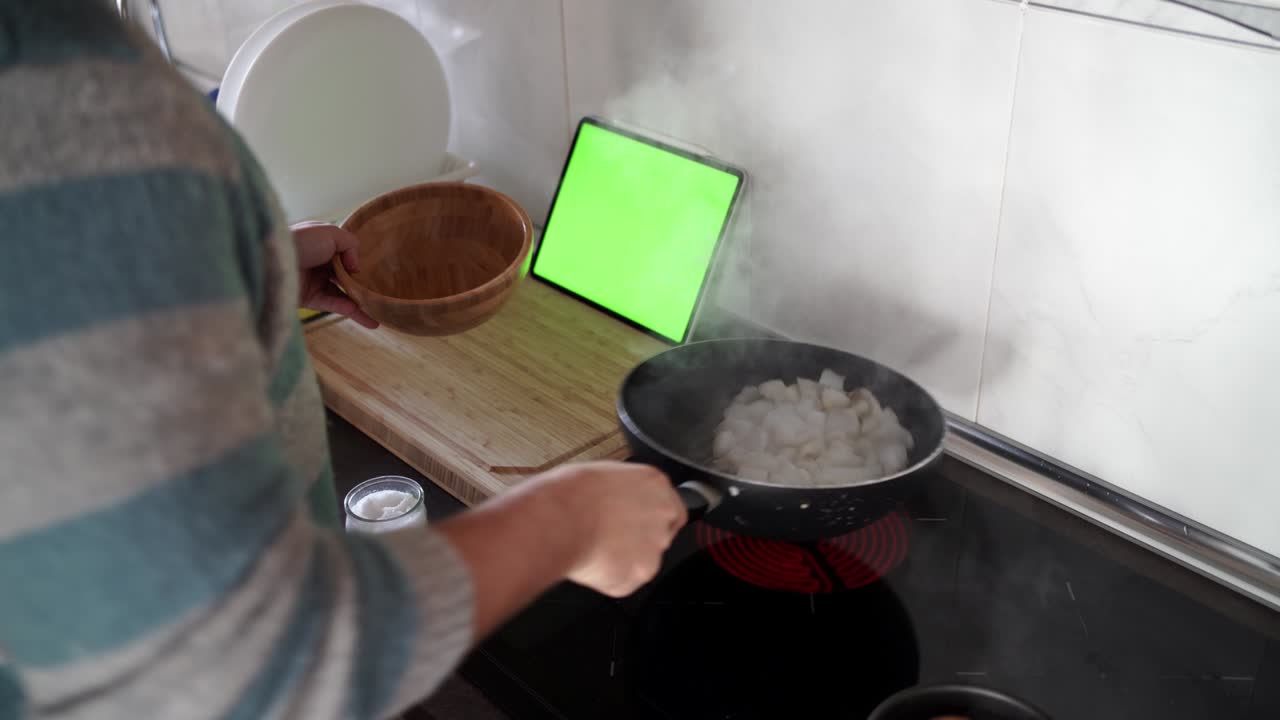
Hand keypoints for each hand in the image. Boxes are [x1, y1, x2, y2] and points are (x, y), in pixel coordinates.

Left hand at [292, 222, 378, 327]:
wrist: (270, 262)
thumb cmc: (301, 241)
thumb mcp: (331, 233)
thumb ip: (350, 245)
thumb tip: (355, 267)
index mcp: (322, 243)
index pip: (345, 253)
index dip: (358, 261)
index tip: (375, 270)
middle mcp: (319, 262)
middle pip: (345, 276)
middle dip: (361, 286)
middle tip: (379, 296)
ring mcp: (313, 281)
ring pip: (342, 293)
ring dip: (359, 304)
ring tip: (378, 314)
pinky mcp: (308, 298)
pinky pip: (331, 304)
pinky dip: (346, 309)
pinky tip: (361, 314)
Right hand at [534, 462, 686, 596]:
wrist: (560, 521)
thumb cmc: (571, 495)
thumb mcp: (604, 476)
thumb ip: (624, 492)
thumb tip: (617, 502)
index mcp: (655, 484)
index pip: (673, 508)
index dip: (653, 520)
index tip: (638, 525)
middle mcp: (662, 515)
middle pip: (661, 535)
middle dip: (639, 540)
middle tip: (611, 538)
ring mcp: (654, 547)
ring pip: (643, 560)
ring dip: (624, 558)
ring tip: (595, 548)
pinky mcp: (640, 574)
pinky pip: (625, 579)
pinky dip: (610, 576)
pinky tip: (592, 561)